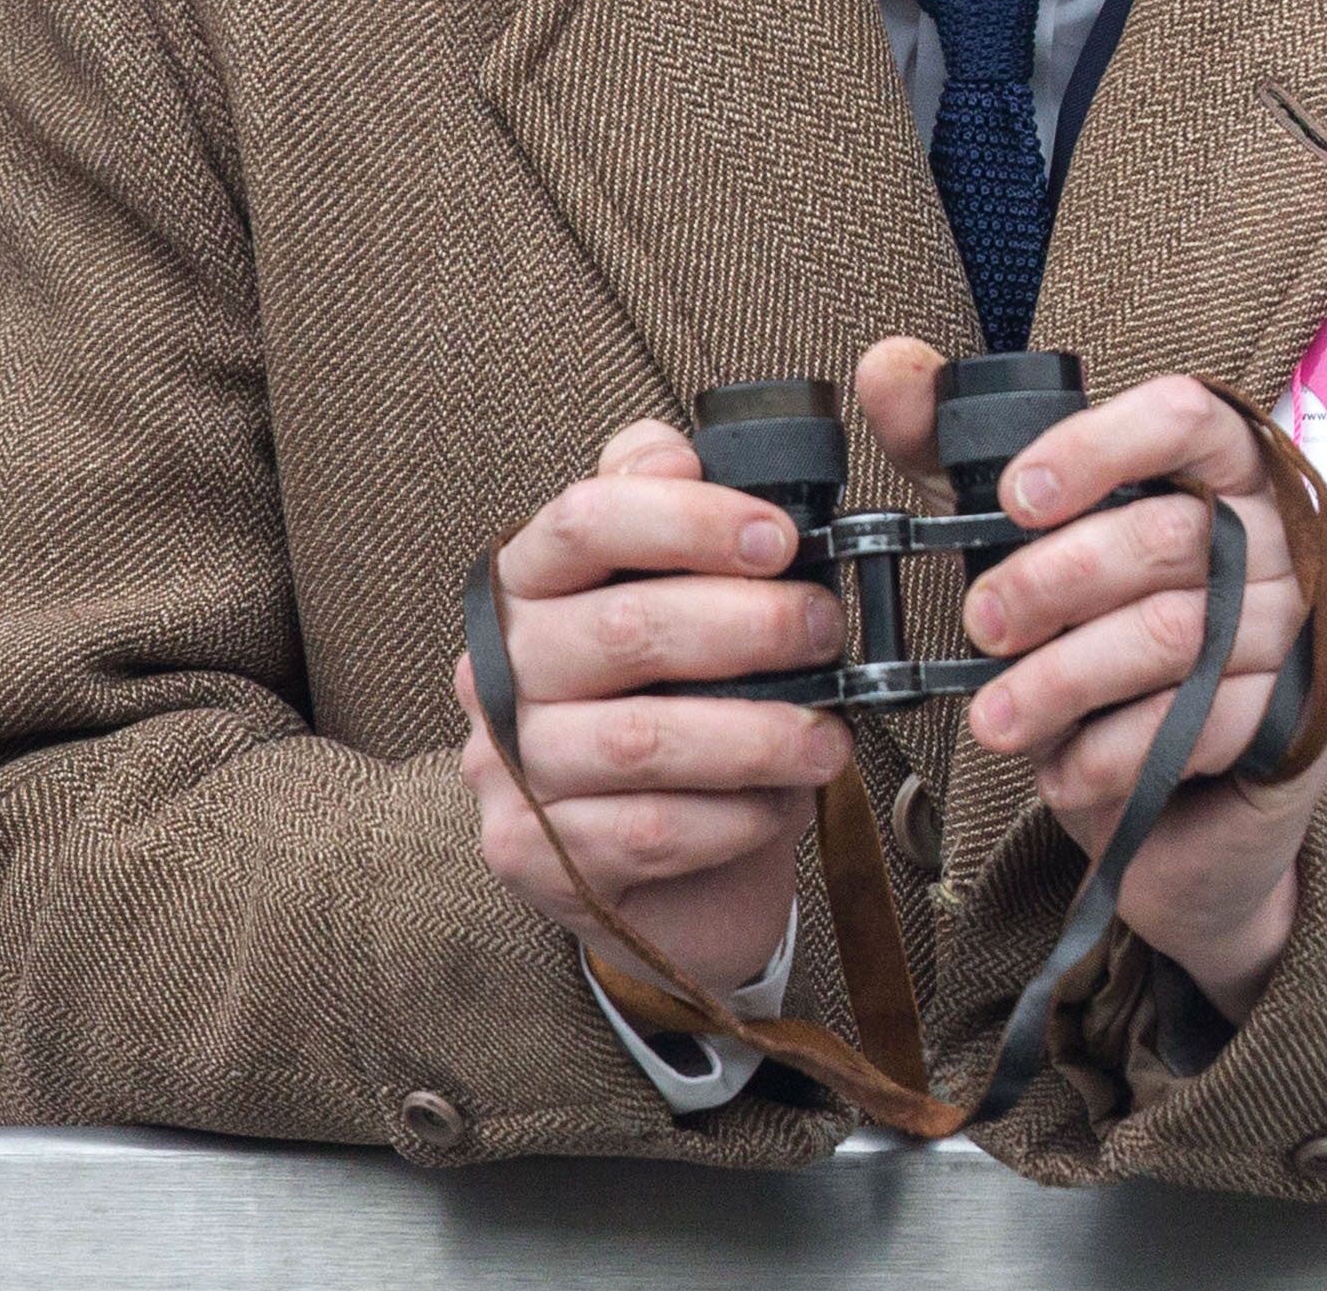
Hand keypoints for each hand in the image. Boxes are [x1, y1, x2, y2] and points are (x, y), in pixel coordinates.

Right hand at [459, 418, 854, 995]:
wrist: (664, 871)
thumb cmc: (683, 709)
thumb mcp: (684, 602)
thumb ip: (676, 519)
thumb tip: (676, 455)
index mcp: (528, 586)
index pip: (585, 520)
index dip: (690, 520)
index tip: (784, 539)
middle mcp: (495, 670)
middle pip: (625, 629)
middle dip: (752, 627)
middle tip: (829, 633)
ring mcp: (503, 767)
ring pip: (640, 740)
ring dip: (758, 734)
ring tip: (830, 739)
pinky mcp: (528, 854)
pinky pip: (645, 830)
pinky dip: (731, 817)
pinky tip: (774, 806)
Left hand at [858, 336, 1326, 1019]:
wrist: (1182, 811)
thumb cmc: (1105, 654)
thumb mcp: (1022, 551)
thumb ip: (958, 460)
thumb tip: (888, 366)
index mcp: (1228, 471)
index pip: (1188, 416)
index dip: (1098, 448)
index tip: (1013, 499)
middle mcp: (1288, 534)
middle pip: (1169, 534)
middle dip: (1052, 585)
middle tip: (980, 628)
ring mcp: (1315, 623)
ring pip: (1179, 636)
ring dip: (1064, 683)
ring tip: (995, 720)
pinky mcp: (1319, 714)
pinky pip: (1209, 722)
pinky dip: (1116, 751)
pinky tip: (1066, 767)